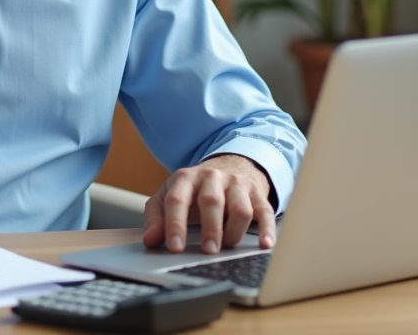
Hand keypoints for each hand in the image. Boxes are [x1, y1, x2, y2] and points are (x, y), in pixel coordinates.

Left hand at [142, 154, 274, 254]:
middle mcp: (212, 178)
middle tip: (208, 251)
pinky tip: (264, 245)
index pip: (177, 200)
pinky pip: (265, 212)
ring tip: (227, 247)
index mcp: (186, 178)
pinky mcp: (257, 194)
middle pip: (212, 201)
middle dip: (210, 228)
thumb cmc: (194, 189)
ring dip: (234, 231)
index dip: (175, 225)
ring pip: (240, 208)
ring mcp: (237, 185)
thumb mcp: (168, 196)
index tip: (175, 247)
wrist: (228, 165)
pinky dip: (267, 230)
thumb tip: (150, 240)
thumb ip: (156, 217)